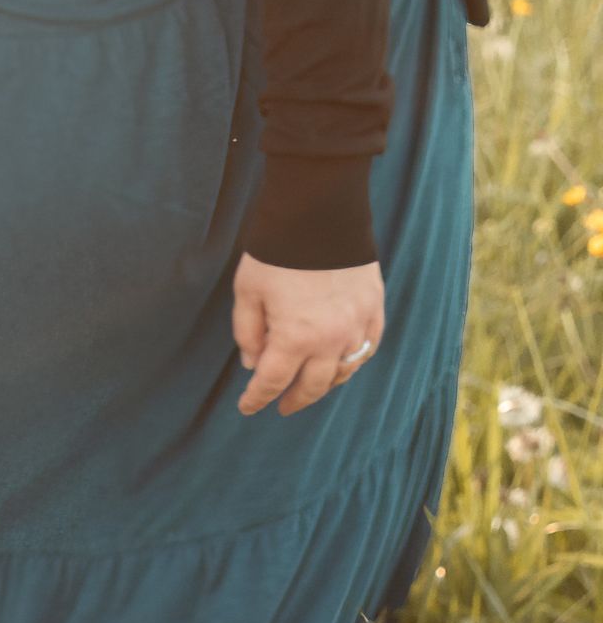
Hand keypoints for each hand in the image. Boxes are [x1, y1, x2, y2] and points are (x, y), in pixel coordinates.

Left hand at [232, 254, 384, 417]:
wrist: (320, 215)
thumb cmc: (276, 253)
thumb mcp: (247, 292)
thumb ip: (248, 332)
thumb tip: (254, 363)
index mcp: (294, 337)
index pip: (273, 382)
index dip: (257, 398)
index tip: (248, 407)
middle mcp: (330, 340)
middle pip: (312, 386)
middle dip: (293, 400)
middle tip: (281, 406)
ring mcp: (357, 326)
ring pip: (343, 371)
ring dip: (325, 384)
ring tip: (310, 387)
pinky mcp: (374, 310)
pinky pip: (367, 349)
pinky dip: (353, 362)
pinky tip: (342, 364)